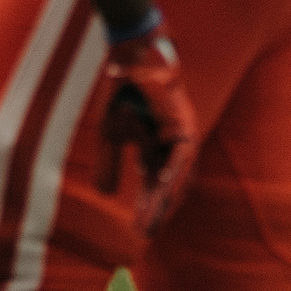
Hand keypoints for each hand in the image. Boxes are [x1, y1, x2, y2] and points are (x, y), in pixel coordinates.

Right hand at [99, 26, 198, 234]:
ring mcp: (183, 136)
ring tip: (154, 221)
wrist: (130, 57)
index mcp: (156, 149)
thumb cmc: (121, 92)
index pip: (154, 186)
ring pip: (179, 177)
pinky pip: (182, 158)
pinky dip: (172, 177)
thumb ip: (108, 163)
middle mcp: (173, 147)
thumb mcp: (108, 134)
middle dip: (157, 211)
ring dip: (166, 200)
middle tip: (145, 233)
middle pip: (169, 187)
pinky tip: (164, 195)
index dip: (146, 208)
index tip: (138, 230)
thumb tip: (104, 195)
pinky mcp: (186, 125)